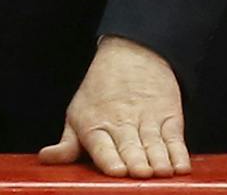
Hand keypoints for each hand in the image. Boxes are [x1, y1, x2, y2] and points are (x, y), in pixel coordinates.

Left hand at [39, 36, 188, 176]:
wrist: (132, 53)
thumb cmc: (100, 91)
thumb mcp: (76, 114)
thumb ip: (67, 144)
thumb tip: (46, 158)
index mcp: (94, 125)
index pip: (101, 146)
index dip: (110, 159)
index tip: (117, 170)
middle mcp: (121, 123)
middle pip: (130, 147)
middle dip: (136, 161)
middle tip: (141, 172)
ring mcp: (147, 120)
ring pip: (154, 145)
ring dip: (159, 160)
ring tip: (161, 171)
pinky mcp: (169, 117)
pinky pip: (174, 139)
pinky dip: (178, 154)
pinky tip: (180, 167)